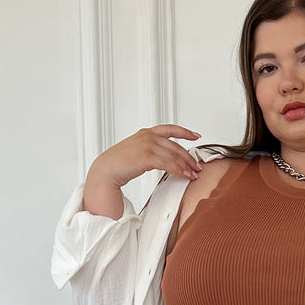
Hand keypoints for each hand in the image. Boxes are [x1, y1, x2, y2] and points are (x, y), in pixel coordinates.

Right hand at [82, 124, 203, 216]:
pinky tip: (185, 176)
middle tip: (198, 167)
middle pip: (176, 146)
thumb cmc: (120, 162)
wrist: (107, 169)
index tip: (196, 135)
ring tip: (194, 174)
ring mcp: (148, 146)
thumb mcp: (136, 149)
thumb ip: (150, 148)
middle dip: (189, 158)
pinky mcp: (147, 157)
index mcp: (146, 133)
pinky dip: (179, 170)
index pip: (171, 129)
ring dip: (187, 166)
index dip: (185, 132)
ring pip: (174, 156)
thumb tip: (163, 156)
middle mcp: (148, 137)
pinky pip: (169, 164)